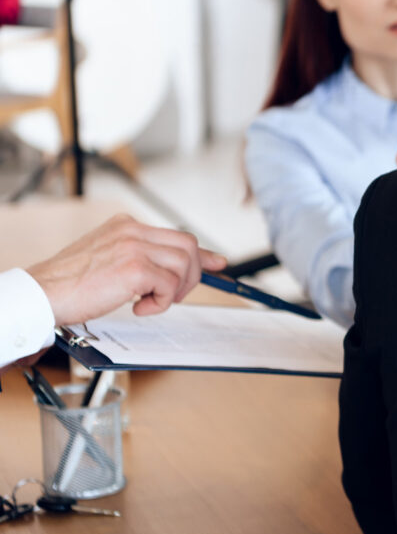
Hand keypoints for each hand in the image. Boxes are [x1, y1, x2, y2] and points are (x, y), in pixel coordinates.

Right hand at [27, 214, 227, 325]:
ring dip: (175, 291)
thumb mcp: (111, 261)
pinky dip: (161, 302)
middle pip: (188, 246)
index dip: (201, 254)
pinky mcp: (134, 268)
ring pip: (183, 265)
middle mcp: (133, 230)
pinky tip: (138, 307)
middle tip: (172, 296)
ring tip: (149, 302)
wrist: (42, 294)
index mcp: (127, 225)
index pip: (176, 235)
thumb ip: (142, 258)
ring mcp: (134, 246)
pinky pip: (170, 285)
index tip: (217, 264)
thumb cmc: (71, 283)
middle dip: (191, 276)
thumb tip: (177, 269)